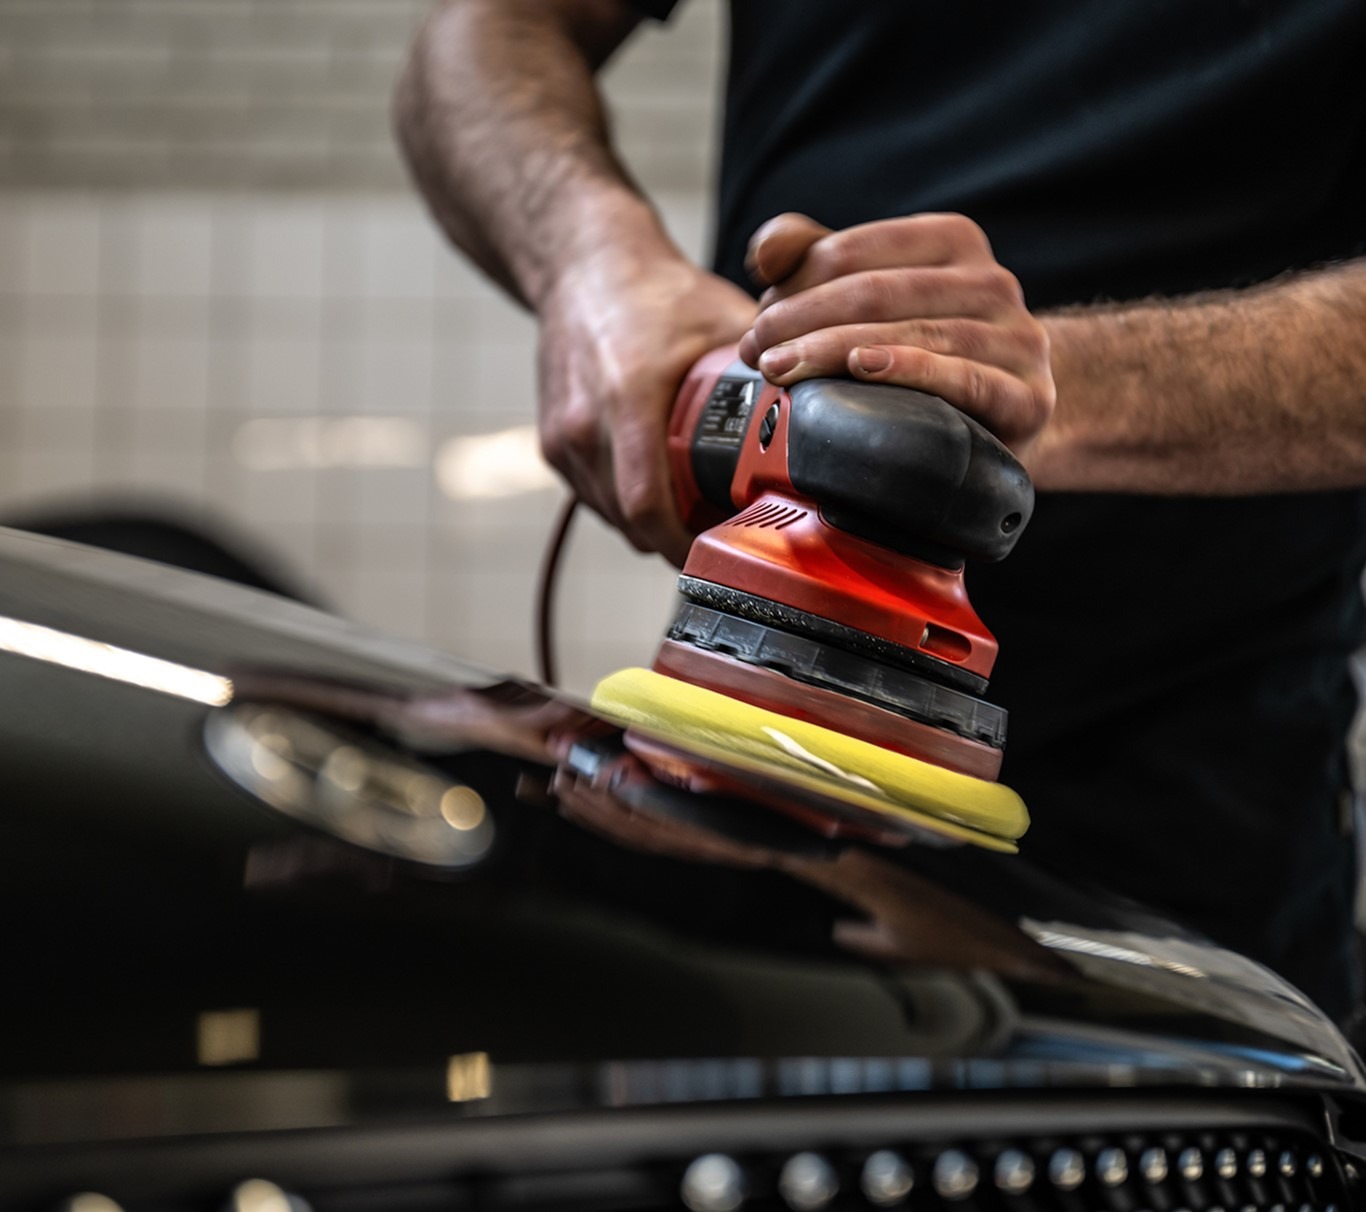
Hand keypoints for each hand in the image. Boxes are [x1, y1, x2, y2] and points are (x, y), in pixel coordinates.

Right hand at [537, 247, 757, 563]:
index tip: (719, 551)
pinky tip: (656, 479)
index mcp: (626, 399)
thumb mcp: (721, 318)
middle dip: (675, 538)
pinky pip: (594, 497)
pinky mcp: (551, 444)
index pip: (647, 506)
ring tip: (689, 502)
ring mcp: (561, 439)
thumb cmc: (652, 291)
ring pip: (611, 516)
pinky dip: (624, 501)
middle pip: (631, 523)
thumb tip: (824, 400)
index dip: (683, 545)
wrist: (582, 265)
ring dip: (649, 522)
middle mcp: (584, 426)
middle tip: (717, 529)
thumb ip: (770, 363)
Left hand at [737, 213, 1054, 452]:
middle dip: (803, 323)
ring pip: (914, 333)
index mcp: (954, 242)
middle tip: (755, 355)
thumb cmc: (920, 352)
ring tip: (781, 371)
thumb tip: (765, 252)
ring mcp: (1017, 339)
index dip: (793, 285)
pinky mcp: (1028, 397)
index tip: (754, 325)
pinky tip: (863, 369)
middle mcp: (993, 282)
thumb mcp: (868, 296)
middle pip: (877, 291)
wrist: (1006, 417)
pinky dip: (910, 370)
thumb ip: (812, 260)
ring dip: (834, 351)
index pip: (855, 250)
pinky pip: (965, 379)